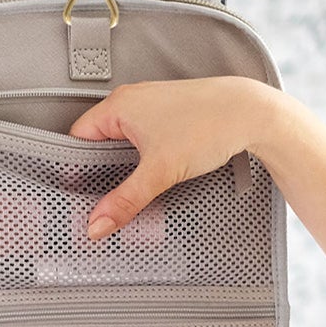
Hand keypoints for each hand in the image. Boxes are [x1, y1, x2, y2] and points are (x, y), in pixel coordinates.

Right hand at [69, 77, 280, 239]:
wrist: (252, 113)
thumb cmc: (209, 125)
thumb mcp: (159, 171)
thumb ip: (124, 201)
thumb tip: (97, 225)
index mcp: (118, 105)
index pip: (76, 139)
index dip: (74, 170)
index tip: (76, 198)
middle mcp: (130, 102)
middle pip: (96, 143)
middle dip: (96, 173)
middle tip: (97, 202)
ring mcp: (149, 108)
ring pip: (120, 144)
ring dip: (120, 168)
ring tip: (122, 193)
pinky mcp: (167, 117)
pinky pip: (139, 142)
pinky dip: (138, 161)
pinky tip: (147, 178)